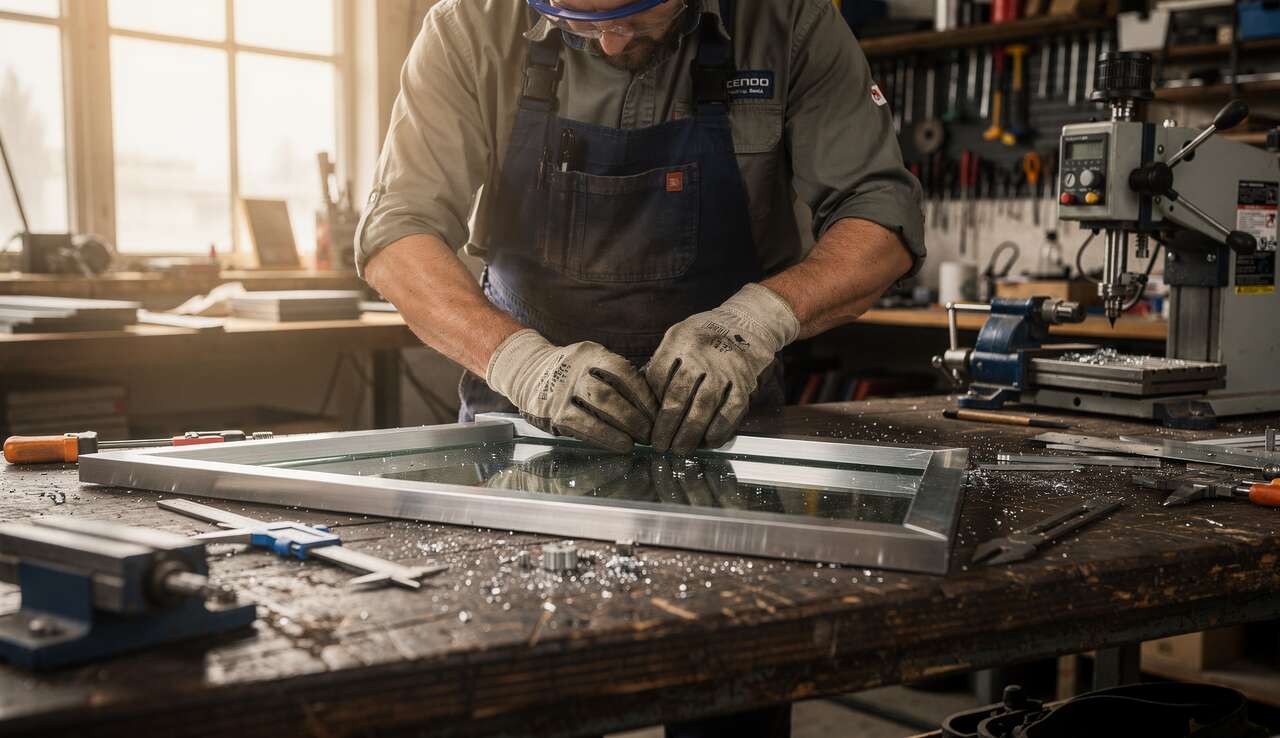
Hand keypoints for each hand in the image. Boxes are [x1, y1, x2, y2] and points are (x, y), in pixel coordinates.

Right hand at [487, 330, 656, 451]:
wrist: (526, 371)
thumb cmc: (570, 371)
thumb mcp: (590, 360)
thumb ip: (614, 375)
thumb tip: (651, 402)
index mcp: (591, 354)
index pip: (623, 371)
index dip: (644, 393)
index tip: (658, 411)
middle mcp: (575, 370)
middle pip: (611, 393)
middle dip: (636, 416)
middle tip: (652, 431)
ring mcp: (562, 391)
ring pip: (597, 409)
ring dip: (623, 427)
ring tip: (639, 440)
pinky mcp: (552, 412)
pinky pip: (582, 426)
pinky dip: (605, 437)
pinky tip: (619, 445)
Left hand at [646, 284, 798, 453]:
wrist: (749, 322)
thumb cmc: (706, 333)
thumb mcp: (678, 335)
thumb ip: (663, 361)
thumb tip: (644, 394)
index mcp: (680, 342)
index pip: (657, 377)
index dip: (650, 404)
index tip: (646, 422)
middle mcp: (701, 357)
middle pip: (678, 397)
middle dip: (666, 426)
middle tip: (659, 445)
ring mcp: (724, 371)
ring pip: (703, 408)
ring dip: (689, 434)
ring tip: (679, 449)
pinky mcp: (744, 383)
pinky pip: (730, 412)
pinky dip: (719, 430)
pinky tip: (708, 442)